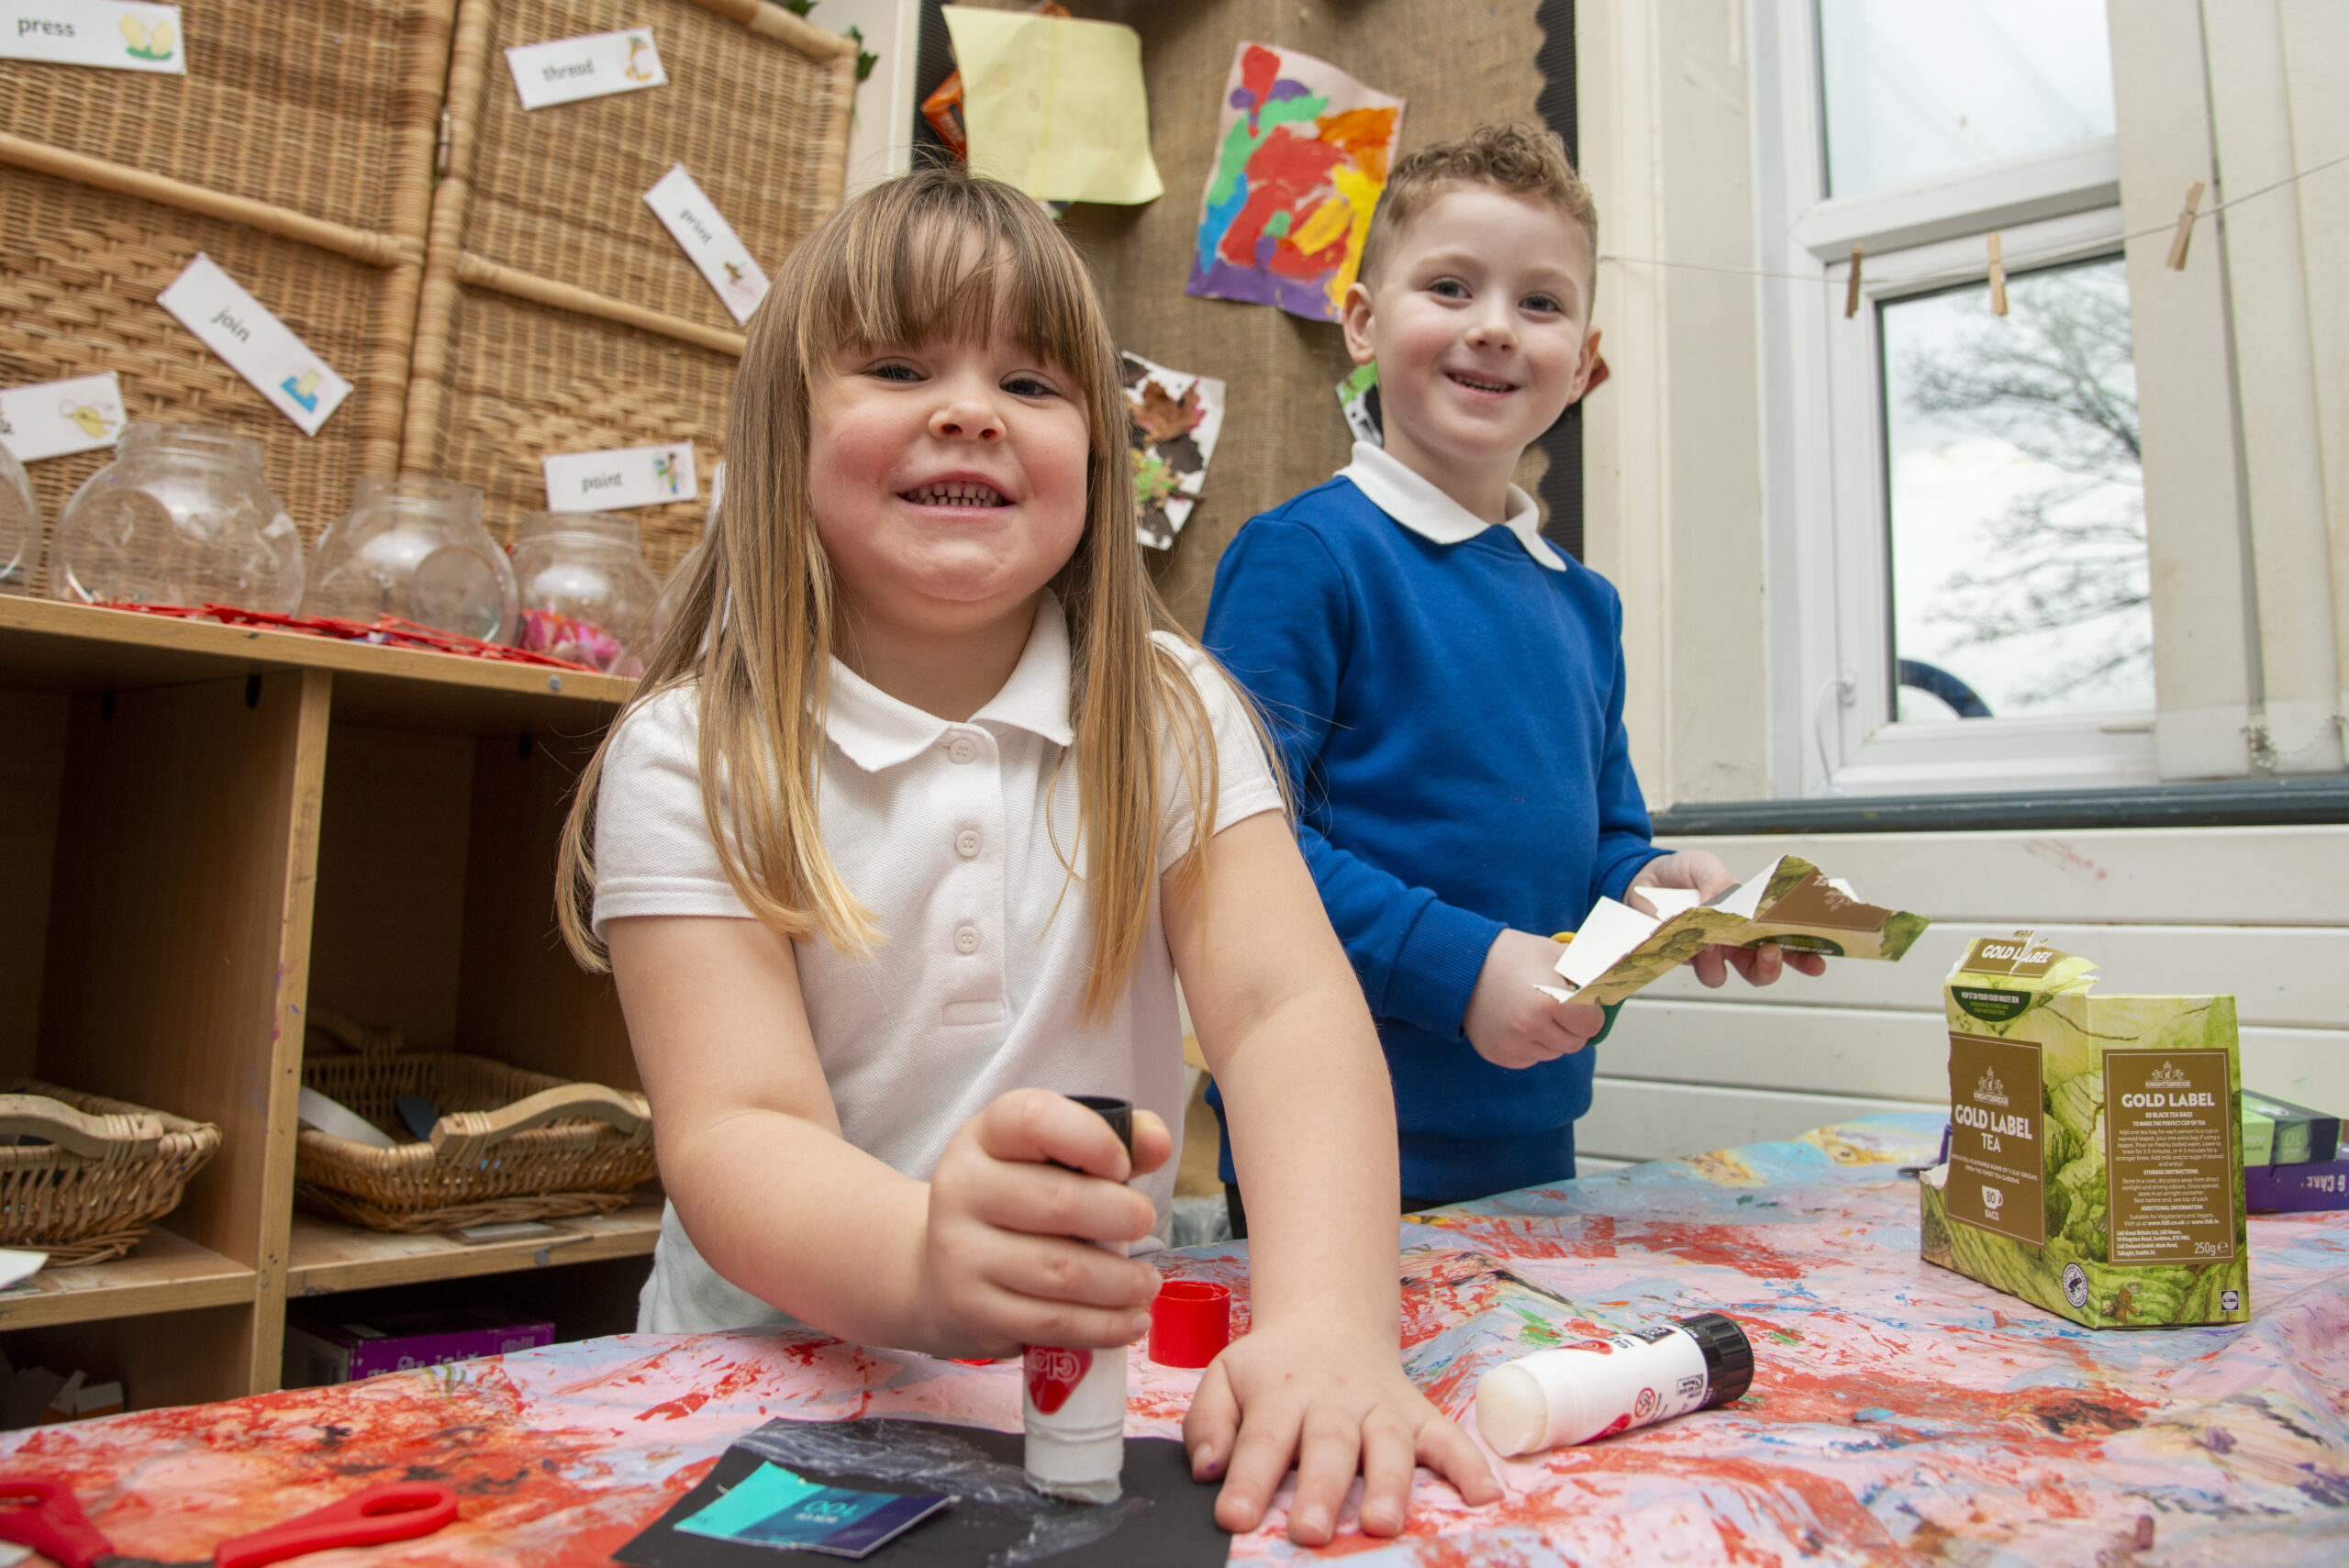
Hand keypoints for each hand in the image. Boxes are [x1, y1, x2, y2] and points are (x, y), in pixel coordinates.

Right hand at [919, 1089, 1171, 1356]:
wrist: (940, 1269)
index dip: (1090, 1138)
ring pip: (1061, 1271)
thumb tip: (1158, 1144)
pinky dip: (1104, 1326)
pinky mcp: (973, 1309)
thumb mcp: (1051, 1156)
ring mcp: (961, 1252)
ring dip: (1122, 1282)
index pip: (1033, 1119)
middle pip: (1059, 1202)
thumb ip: (1114, 1139)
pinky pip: (1052, 1322)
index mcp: (985, 1136)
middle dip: (1122, 1216)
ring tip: (1147, 1283)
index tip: (1123, 1164)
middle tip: (1146, 1224)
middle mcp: (962, 1187)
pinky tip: (1131, 1321)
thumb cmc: (1017, 1202)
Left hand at [1184, 1318, 1498, 1543]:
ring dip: (1389, 1485)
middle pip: (1329, 1446)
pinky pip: (1448, 1438)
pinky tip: (1484, 1495)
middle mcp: (1333, 1400)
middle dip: (1321, 1490)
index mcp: (1280, 1392)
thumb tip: (1206, 1469)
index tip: (1235, 1518)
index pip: (1261, 1440)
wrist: (1329, 1320)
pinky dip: (1469, 1465)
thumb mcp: (1226, 1375)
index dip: (1247, 1480)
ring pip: (1389, 1445)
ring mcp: (1380, 1407)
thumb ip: (1208, 1421)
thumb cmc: (1272, 1366)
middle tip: (1310, 1531)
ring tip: (1382, 1524)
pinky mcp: (1417, 1414)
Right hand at [1462, 928, 1606, 1069]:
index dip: (1589, 1011)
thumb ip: (1596, 968)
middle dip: (1572, 1025)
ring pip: (1554, 1053)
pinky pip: (1531, 1059)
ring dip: (1552, 1036)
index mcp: (1549, 1001)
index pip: (1592, 1025)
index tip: (1577, 998)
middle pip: (1575, 1043)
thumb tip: (1633, 972)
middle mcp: (1530, 1028)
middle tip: (1554, 1003)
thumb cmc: (1515, 955)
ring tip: (1532, 1009)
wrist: (1463, 965)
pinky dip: (1531, 1044)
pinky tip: (1517, 1021)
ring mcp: (1512, 1045)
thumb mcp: (1558, 954)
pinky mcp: (1499, 1055)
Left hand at [1628, 851, 1827, 988]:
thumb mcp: (1705, 866)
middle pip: (1758, 971)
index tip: (1818, 962)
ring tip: (1708, 940)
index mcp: (1749, 922)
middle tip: (1769, 952)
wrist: (1640, 877)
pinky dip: (1682, 952)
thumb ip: (1719, 882)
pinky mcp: (1674, 956)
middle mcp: (1730, 944)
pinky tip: (1677, 933)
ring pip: (1718, 976)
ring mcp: (1702, 953)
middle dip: (1769, 968)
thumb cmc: (1682, 874)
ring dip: (1716, 961)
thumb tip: (1723, 904)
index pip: (1784, 944)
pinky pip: (1682, 965)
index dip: (1803, 957)